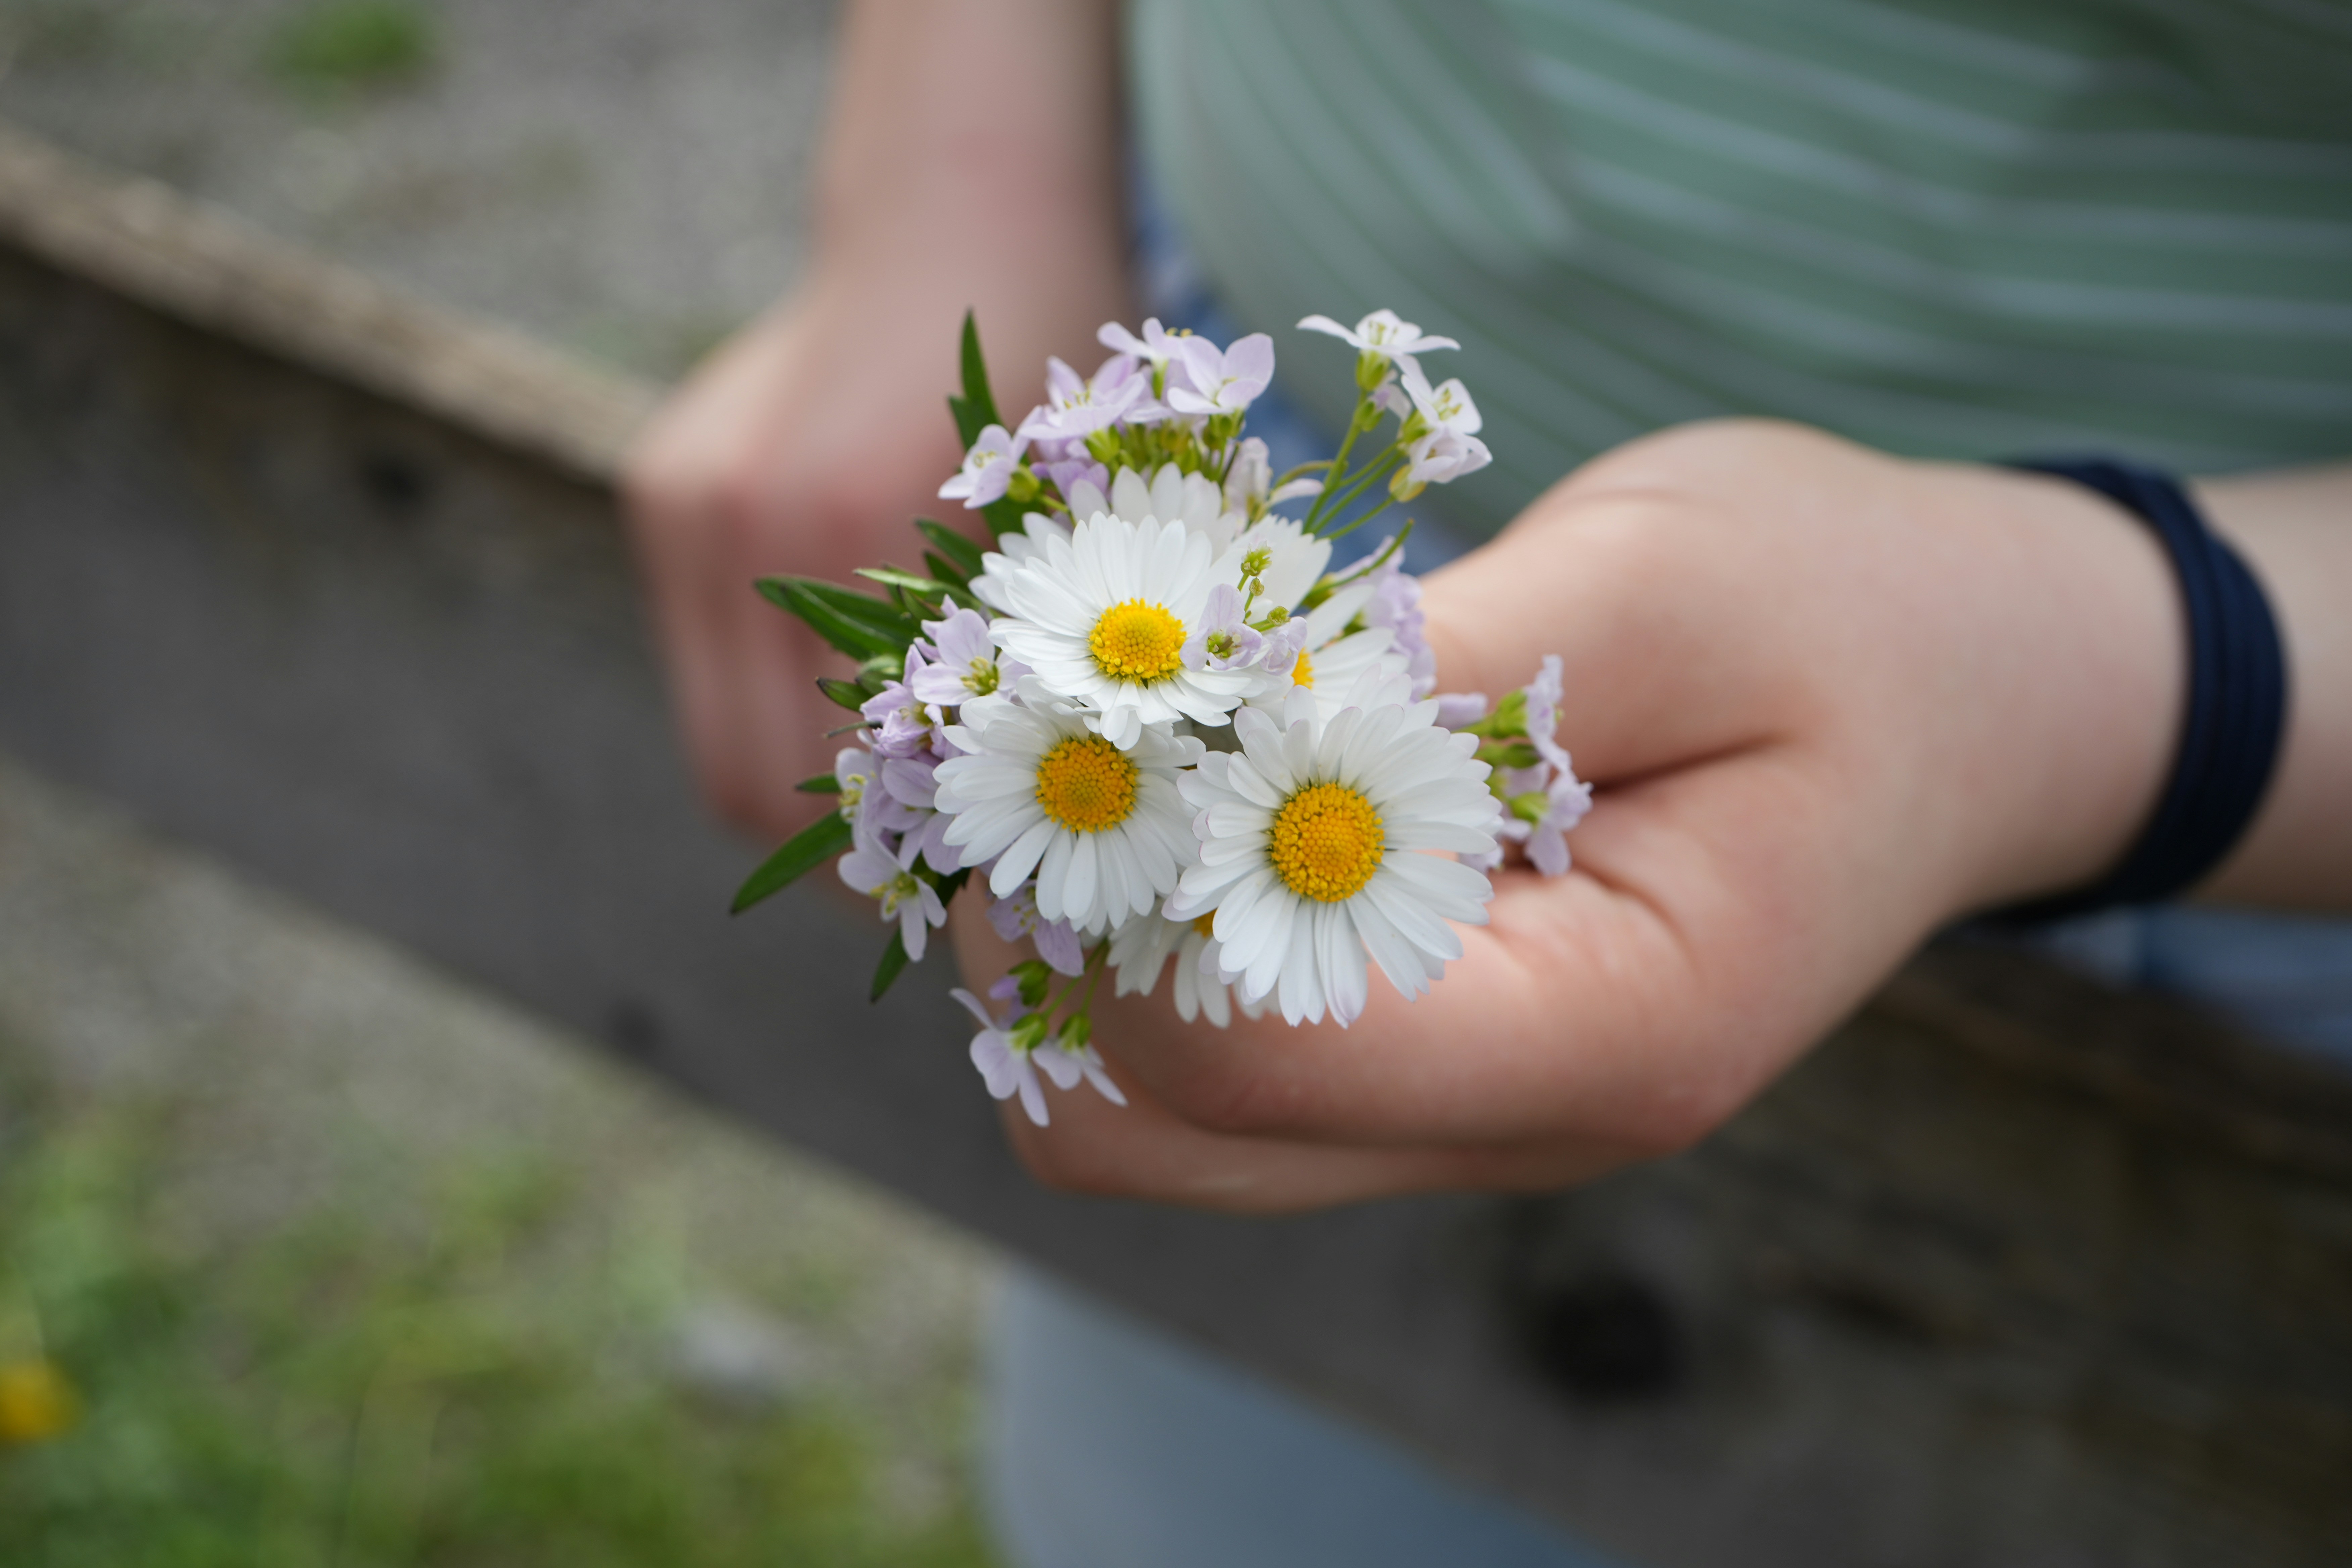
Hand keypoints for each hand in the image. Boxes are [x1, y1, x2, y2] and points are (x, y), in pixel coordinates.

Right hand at [622, 0, 1126, 841]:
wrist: (963, 212)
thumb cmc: (1061, 376)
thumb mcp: (1076, 530)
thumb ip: (1029, 677)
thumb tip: (1018, 850)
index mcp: (846, 533)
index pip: (835, 781)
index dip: (893, 869)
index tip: (952, 910)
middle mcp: (740, 523)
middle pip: (745, 781)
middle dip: (832, 853)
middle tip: (919, 882)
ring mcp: (685, 506)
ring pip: (712, 731)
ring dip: (793, 784)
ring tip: (889, 802)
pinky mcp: (662, 491)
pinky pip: (703, 654)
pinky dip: (768, 698)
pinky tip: (847, 689)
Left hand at [952, 419, 2196, 1210]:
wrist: (1956, 690)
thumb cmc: (1837, 609)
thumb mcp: (1667, 577)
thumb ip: (1442, 671)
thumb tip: (1202, 706)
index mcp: (1609, 1035)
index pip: (1253, 1051)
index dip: (1120, 887)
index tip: (1085, 702)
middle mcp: (1513, 1122)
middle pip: (1144, 1128)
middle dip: (1047, 931)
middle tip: (1040, 727)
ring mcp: (1454, 1111)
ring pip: (1134, 1121)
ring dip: (1062, 945)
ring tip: (1089, 750)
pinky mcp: (1412, 1060)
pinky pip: (1187, 1067)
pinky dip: (1123, 942)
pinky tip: (1157, 790)